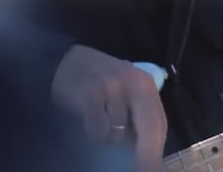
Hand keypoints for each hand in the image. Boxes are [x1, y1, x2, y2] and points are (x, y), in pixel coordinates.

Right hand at [51, 44, 166, 170]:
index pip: (159, 124)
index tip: (154, 169)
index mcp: (145, 84)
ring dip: (109, 137)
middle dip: (146, 157)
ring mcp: (112, 87)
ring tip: (98, 120)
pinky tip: (87, 122)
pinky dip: (93, 136)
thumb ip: (138, 115)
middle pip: (150, 130)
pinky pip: (99, 132)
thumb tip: (148, 152)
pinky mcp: (91, 94)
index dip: (157, 151)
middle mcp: (133, 82)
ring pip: (119, 135)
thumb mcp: (125, 91)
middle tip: (142, 171)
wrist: (63, 61)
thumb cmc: (97, 81)